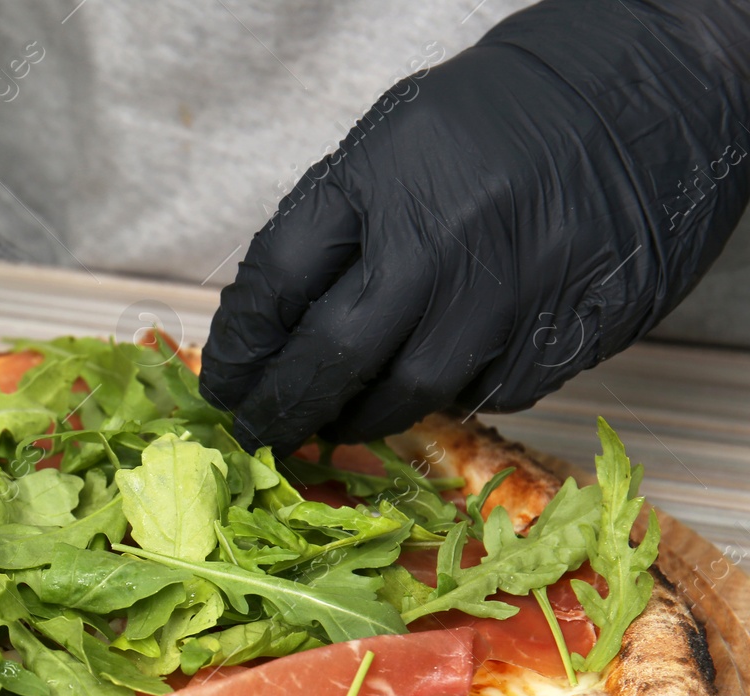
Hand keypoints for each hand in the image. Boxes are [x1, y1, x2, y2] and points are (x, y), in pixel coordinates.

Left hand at [201, 0, 749, 452]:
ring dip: (362, 418)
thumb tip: (265, 331)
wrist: (635, 97)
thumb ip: (328, 230)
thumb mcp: (388, 148)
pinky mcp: (566, 331)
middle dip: (285, 407)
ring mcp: (509, 293)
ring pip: (411, 392)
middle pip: (334, 356)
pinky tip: (436, 376)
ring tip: (338, 421)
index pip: (277, 282)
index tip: (224, 385)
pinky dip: (450, 395)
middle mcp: (443, 242)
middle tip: (260, 432)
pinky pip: (489, 391)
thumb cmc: (491, 125)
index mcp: (383, 180)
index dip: (240, 348)